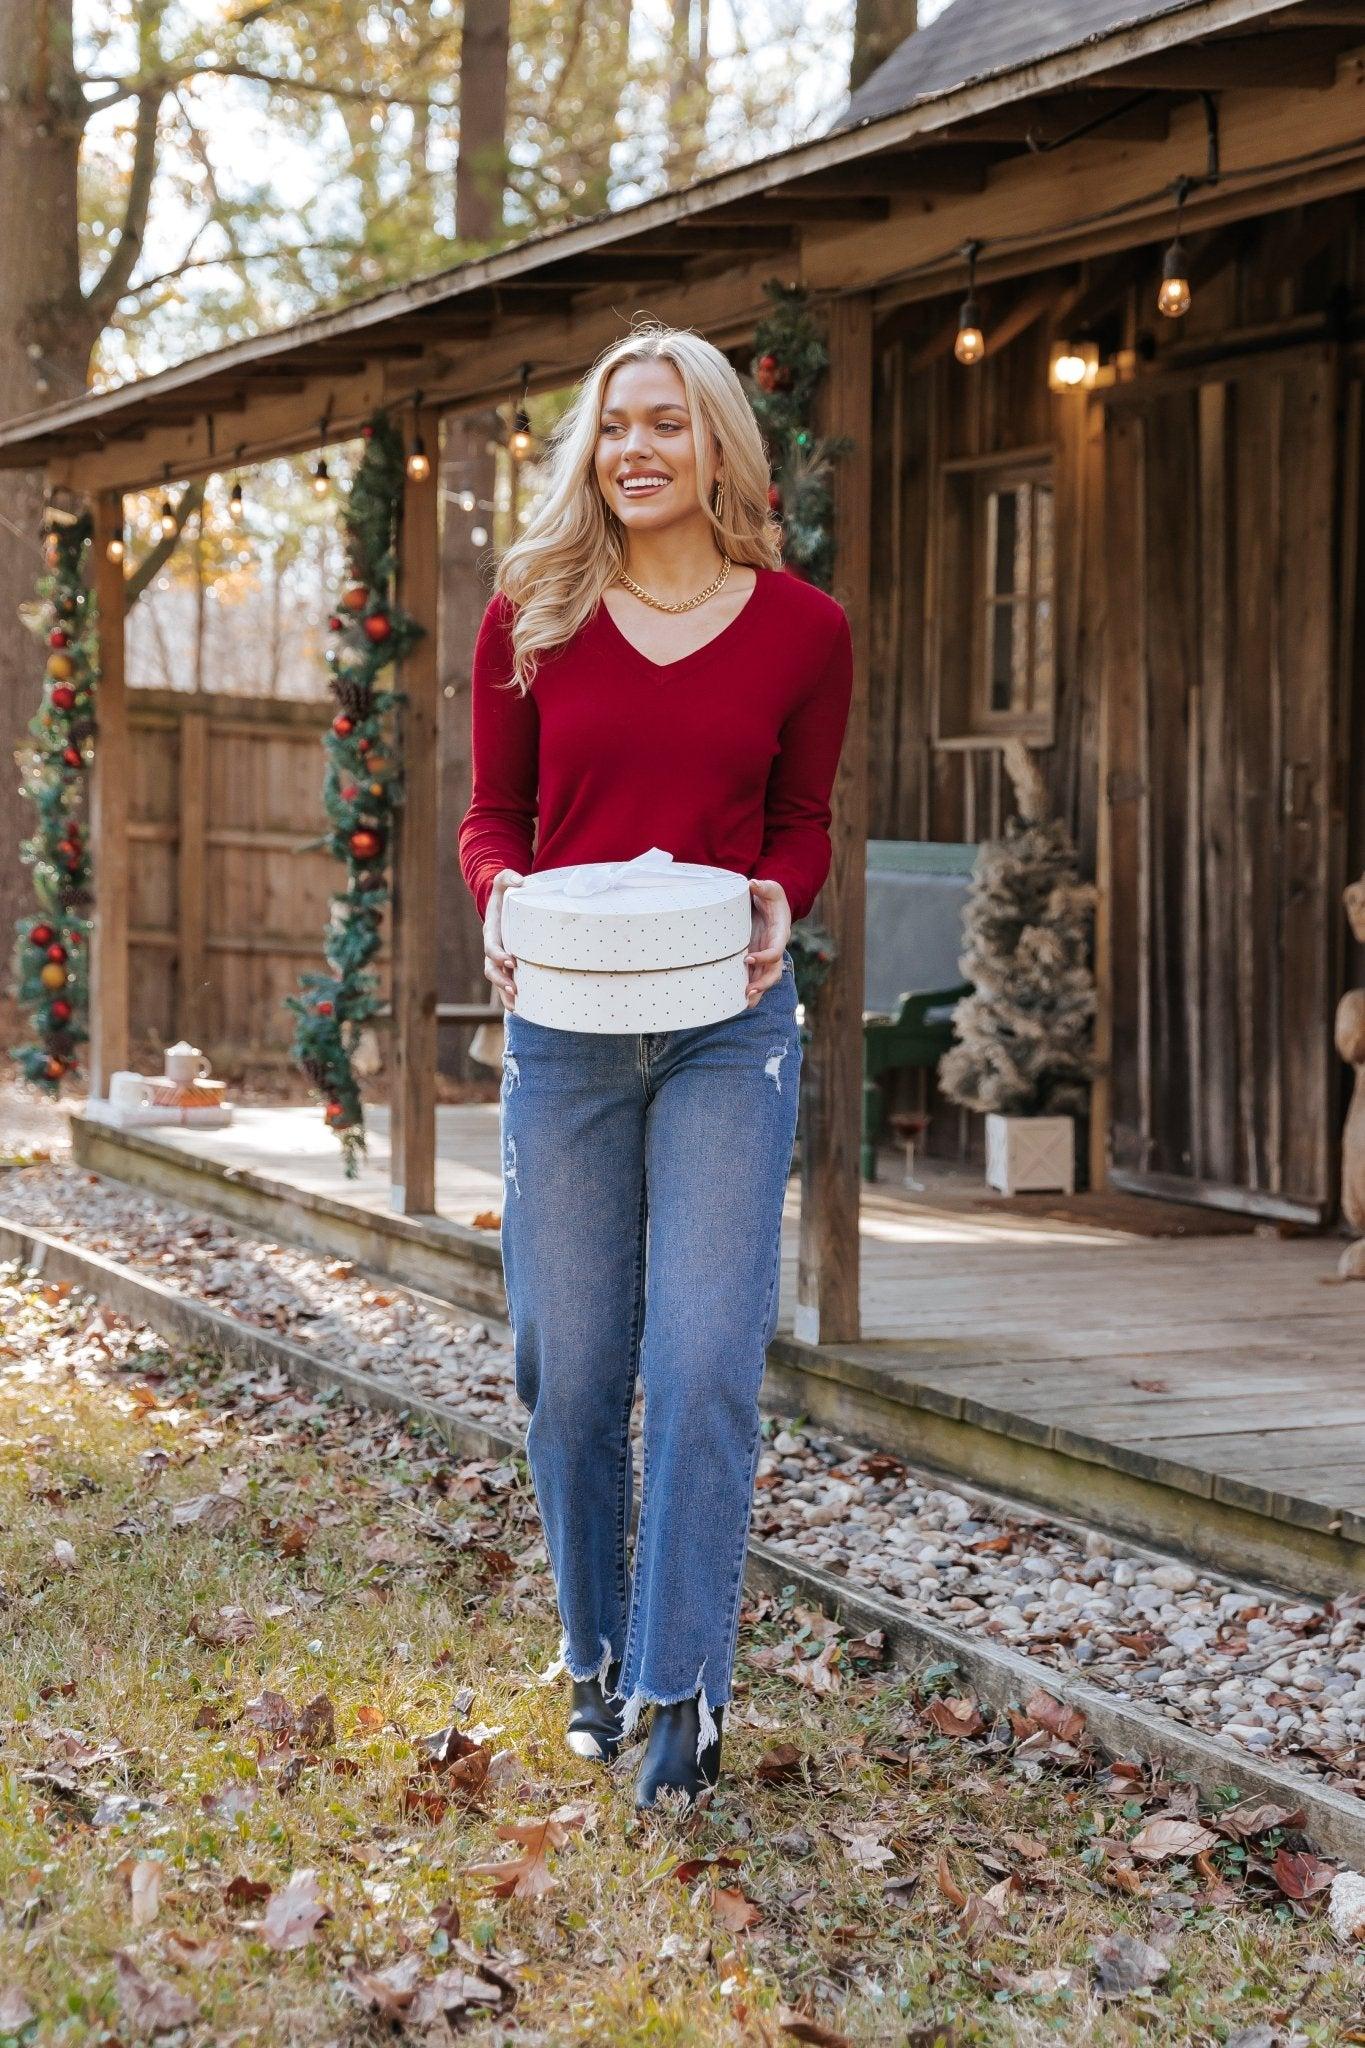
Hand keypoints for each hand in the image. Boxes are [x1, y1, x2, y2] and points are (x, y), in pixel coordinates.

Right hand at [483, 869, 524, 1009]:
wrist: (504, 904)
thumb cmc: (505, 893)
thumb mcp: (504, 881)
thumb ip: (508, 876)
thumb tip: (520, 880)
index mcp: (492, 932)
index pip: (491, 947)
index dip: (499, 955)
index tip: (512, 960)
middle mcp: (493, 948)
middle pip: (491, 970)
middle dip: (501, 980)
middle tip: (515, 988)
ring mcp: (499, 959)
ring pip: (498, 981)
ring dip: (505, 994)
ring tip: (517, 1006)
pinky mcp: (509, 965)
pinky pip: (507, 983)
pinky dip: (511, 997)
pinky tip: (521, 1009)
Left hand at [745, 878, 790, 1004]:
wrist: (768, 906)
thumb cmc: (770, 897)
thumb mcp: (770, 888)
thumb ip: (764, 887)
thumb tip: (753, 884)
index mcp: (779, 934)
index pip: (776, 950)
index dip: (765, 957)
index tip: (748, 958)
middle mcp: (773, 949)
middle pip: (773, 972)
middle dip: (763, 984)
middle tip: (748, 992)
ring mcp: (765, 957)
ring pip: (765, 980)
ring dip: (757, 992)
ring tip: (744, 1003)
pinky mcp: (756, 960)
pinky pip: (754, 977)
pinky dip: (749, 989)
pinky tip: (737, 1001)